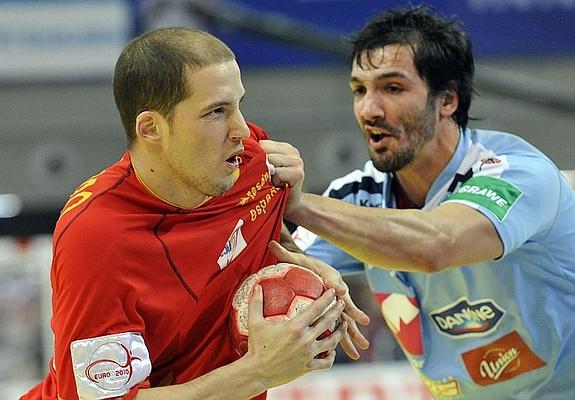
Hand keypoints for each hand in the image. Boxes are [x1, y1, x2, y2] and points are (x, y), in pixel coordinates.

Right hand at [245, 283, 346, 388]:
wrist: (256, 373)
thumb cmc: (256, 347)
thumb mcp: (255, 323)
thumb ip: (256, 303)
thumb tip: (256, 285)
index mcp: (295, 327)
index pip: (316, 308)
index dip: (327, 298)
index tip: (333, 291)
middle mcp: (305, 340)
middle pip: (328, 322)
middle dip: (338, 311)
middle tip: (342, 303)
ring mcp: (308, 355)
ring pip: (332, 342)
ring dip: (341, 333)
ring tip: (344, 325)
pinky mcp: (308, 367)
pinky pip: (326, 362)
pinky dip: (331, 356)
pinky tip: (332, 351)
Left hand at [259, 139, 304, 216]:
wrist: (290, 204)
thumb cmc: (275, 188)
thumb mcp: (266, 168)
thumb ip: (259, 158)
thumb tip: (239, 154)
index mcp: (284, 148)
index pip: (262, 143)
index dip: (256, 156)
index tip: (259, 169)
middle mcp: (292, 151)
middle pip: (265, 151)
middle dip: (261, 164)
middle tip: (267, 177)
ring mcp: (297, 161)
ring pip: (270, 160)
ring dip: (268, 173)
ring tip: (272, 181)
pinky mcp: (298, 173)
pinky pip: (278, 172)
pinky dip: (275, 181)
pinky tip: (278, 186)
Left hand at [268, 241, 369, 359]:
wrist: (311, 267)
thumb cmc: (303, 265)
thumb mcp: (295, 259)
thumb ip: (284, 253)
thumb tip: (272, 242)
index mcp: (328, 275)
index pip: (333, 279)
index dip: (337, 285)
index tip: (341, 291)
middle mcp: (337, 290)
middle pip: (345, 302)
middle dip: (353, 313)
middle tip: (361, 321)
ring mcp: (338, 304)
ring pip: (347, 319)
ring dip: (354, 333)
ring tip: (362, 347)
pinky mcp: (336, 313)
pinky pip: (341, 328)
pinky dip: (347, 340)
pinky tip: (352, 354)